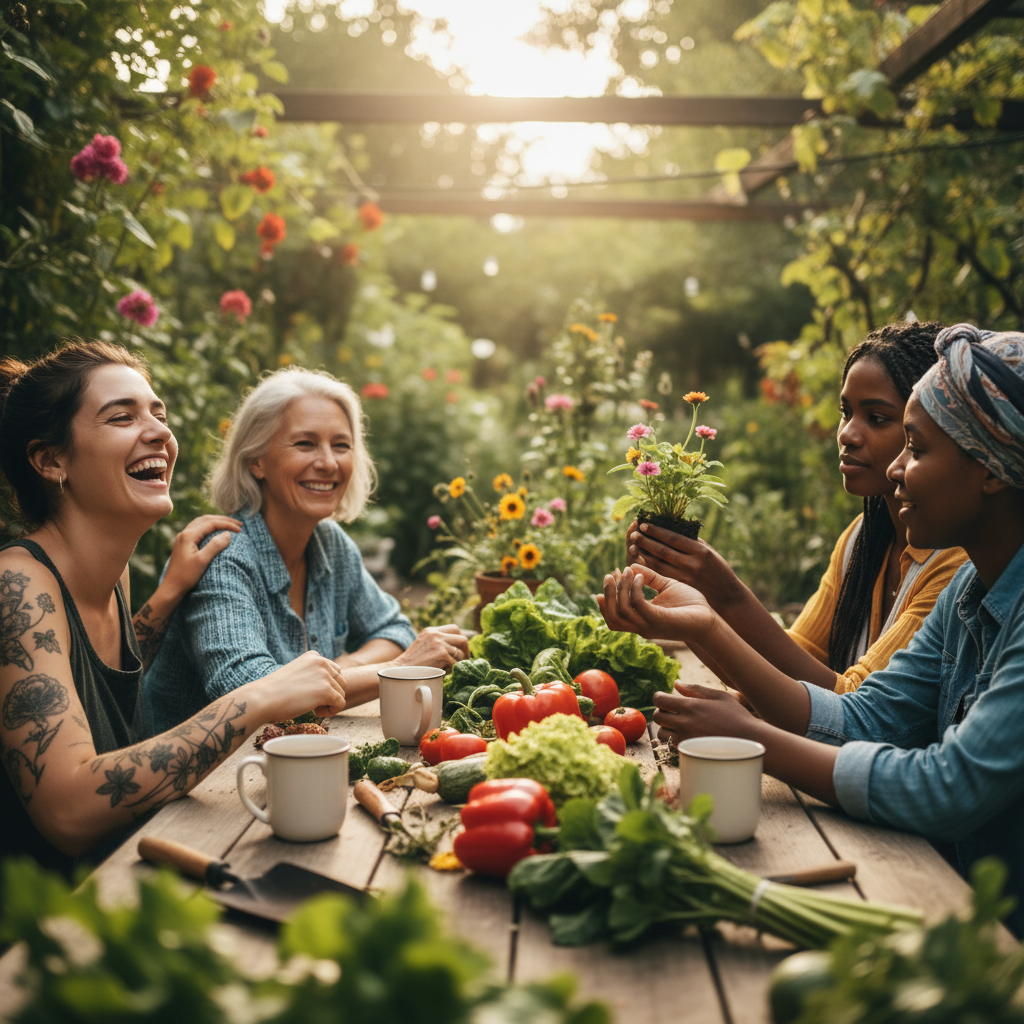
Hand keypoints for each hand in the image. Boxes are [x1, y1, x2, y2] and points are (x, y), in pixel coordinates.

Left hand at [160, 515, 241, 599]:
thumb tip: (228, 534)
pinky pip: (198, 529)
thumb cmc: (186, 576)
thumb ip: (215, 545)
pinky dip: (209, 527)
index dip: (227, 525)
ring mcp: (183, 538)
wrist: (171, 588)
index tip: (240, 530)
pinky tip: (215, 532)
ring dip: (216, 522)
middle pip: (206, 519)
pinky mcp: (184, 544)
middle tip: (239, 524)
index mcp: (188, 535)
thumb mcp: (202, 561)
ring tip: (230, 525)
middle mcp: (184, 534)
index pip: (211, 523)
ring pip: (201, 523)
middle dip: (223, 520)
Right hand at [249, 650, 347, 720]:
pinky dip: (331, 711)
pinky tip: (316, 713)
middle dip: (330, 694)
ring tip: (312, 708)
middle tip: (312, 703)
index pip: (334, 671)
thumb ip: (312, 675)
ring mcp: (325, 676)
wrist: (262, 699)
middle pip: (341, 682)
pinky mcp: (326, 691)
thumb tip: (328, 687)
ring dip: (329, 703)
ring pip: (341, 693)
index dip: (326, 685)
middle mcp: (322, 662)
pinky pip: (340, 704)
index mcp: (314, 656)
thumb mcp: (296, 674)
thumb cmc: (274, 691)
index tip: (310, 693)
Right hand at [393, 624, 469, 670]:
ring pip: (460, 654)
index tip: (460, 650)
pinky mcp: (442, 655)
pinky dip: (451, 671)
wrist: (399, 672)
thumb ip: (437, 642)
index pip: (455, 629)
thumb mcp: (423, 645)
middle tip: (463, 661)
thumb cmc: (411, 664)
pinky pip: (455, 664)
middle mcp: (436, 635)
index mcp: (431, 631)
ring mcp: (440, 644)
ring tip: (447, 669)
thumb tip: (458, 648)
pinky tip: (441, 673)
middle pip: (462, 639)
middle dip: (465, 651)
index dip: (460, 640)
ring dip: (457, 663)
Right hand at [598, 564, 715, 642]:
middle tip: (611, 573)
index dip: (607, 598)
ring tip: (625, 571)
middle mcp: (641, 627)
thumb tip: (632, 566)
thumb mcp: (666, 587)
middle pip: (612, 617)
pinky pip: (638, 604)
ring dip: (620, 589)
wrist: (710, 620)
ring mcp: (649, 625)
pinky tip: (640, 577)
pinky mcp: (659, 620)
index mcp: (640, 621)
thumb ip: (650, 578)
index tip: (610, 576)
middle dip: (608, 593)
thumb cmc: (691, 605)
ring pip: (621, 610)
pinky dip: (635, 589)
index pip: (612, 618)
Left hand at [628, 521, 744, 611]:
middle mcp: (692, 564)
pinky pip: (660, 575)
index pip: (673, 538)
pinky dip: (648, 568)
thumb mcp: (709, 551)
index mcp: (700, 551)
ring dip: (643, 554)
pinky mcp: (680, 587)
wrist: (727, 596)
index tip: (643, 525)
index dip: (656, 531)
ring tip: (633, 546)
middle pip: (663, 551)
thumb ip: (691, 541)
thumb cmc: (717, 569)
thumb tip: (670, 527)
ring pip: (659, 564)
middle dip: (646, 541)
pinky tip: (639, 561)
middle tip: (633, 534)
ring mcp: (685, 577)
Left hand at [653, 681, 757, 747]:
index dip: (659, 697)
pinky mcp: (689, 752)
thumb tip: (676, 683)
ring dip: (666, 727)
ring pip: (661, 733)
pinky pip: (671, 746)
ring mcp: (685, 739)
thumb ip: (695, 689)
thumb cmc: (736, 716)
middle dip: (662, 712)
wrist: (749, 741)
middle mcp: (684, 723)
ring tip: (679, 725)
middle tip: (673, 711)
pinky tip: (686, 736)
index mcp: (690, 706)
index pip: (659, 700)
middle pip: (657, 716)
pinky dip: (673, 740)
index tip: (664, 698)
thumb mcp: (718, 696)